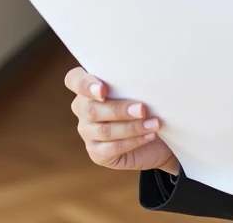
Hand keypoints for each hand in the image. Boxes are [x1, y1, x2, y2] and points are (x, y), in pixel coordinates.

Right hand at [65, 67, 179, 174]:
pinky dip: (133, 141)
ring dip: (132, 127)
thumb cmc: (149, 104)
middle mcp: (83, 108)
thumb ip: (133, 83)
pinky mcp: (97, 153)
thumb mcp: (141, 90)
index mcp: (90, 86)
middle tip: (142, 109)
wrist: (158, 137)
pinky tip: (149, 135)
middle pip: (91, 109)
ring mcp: (88, 132)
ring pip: (104, 130)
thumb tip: (143, 80)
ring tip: (154, 123)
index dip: (84, 84)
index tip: (103, 90)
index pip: (74, 80)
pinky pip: (112, 148)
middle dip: (118, 109)